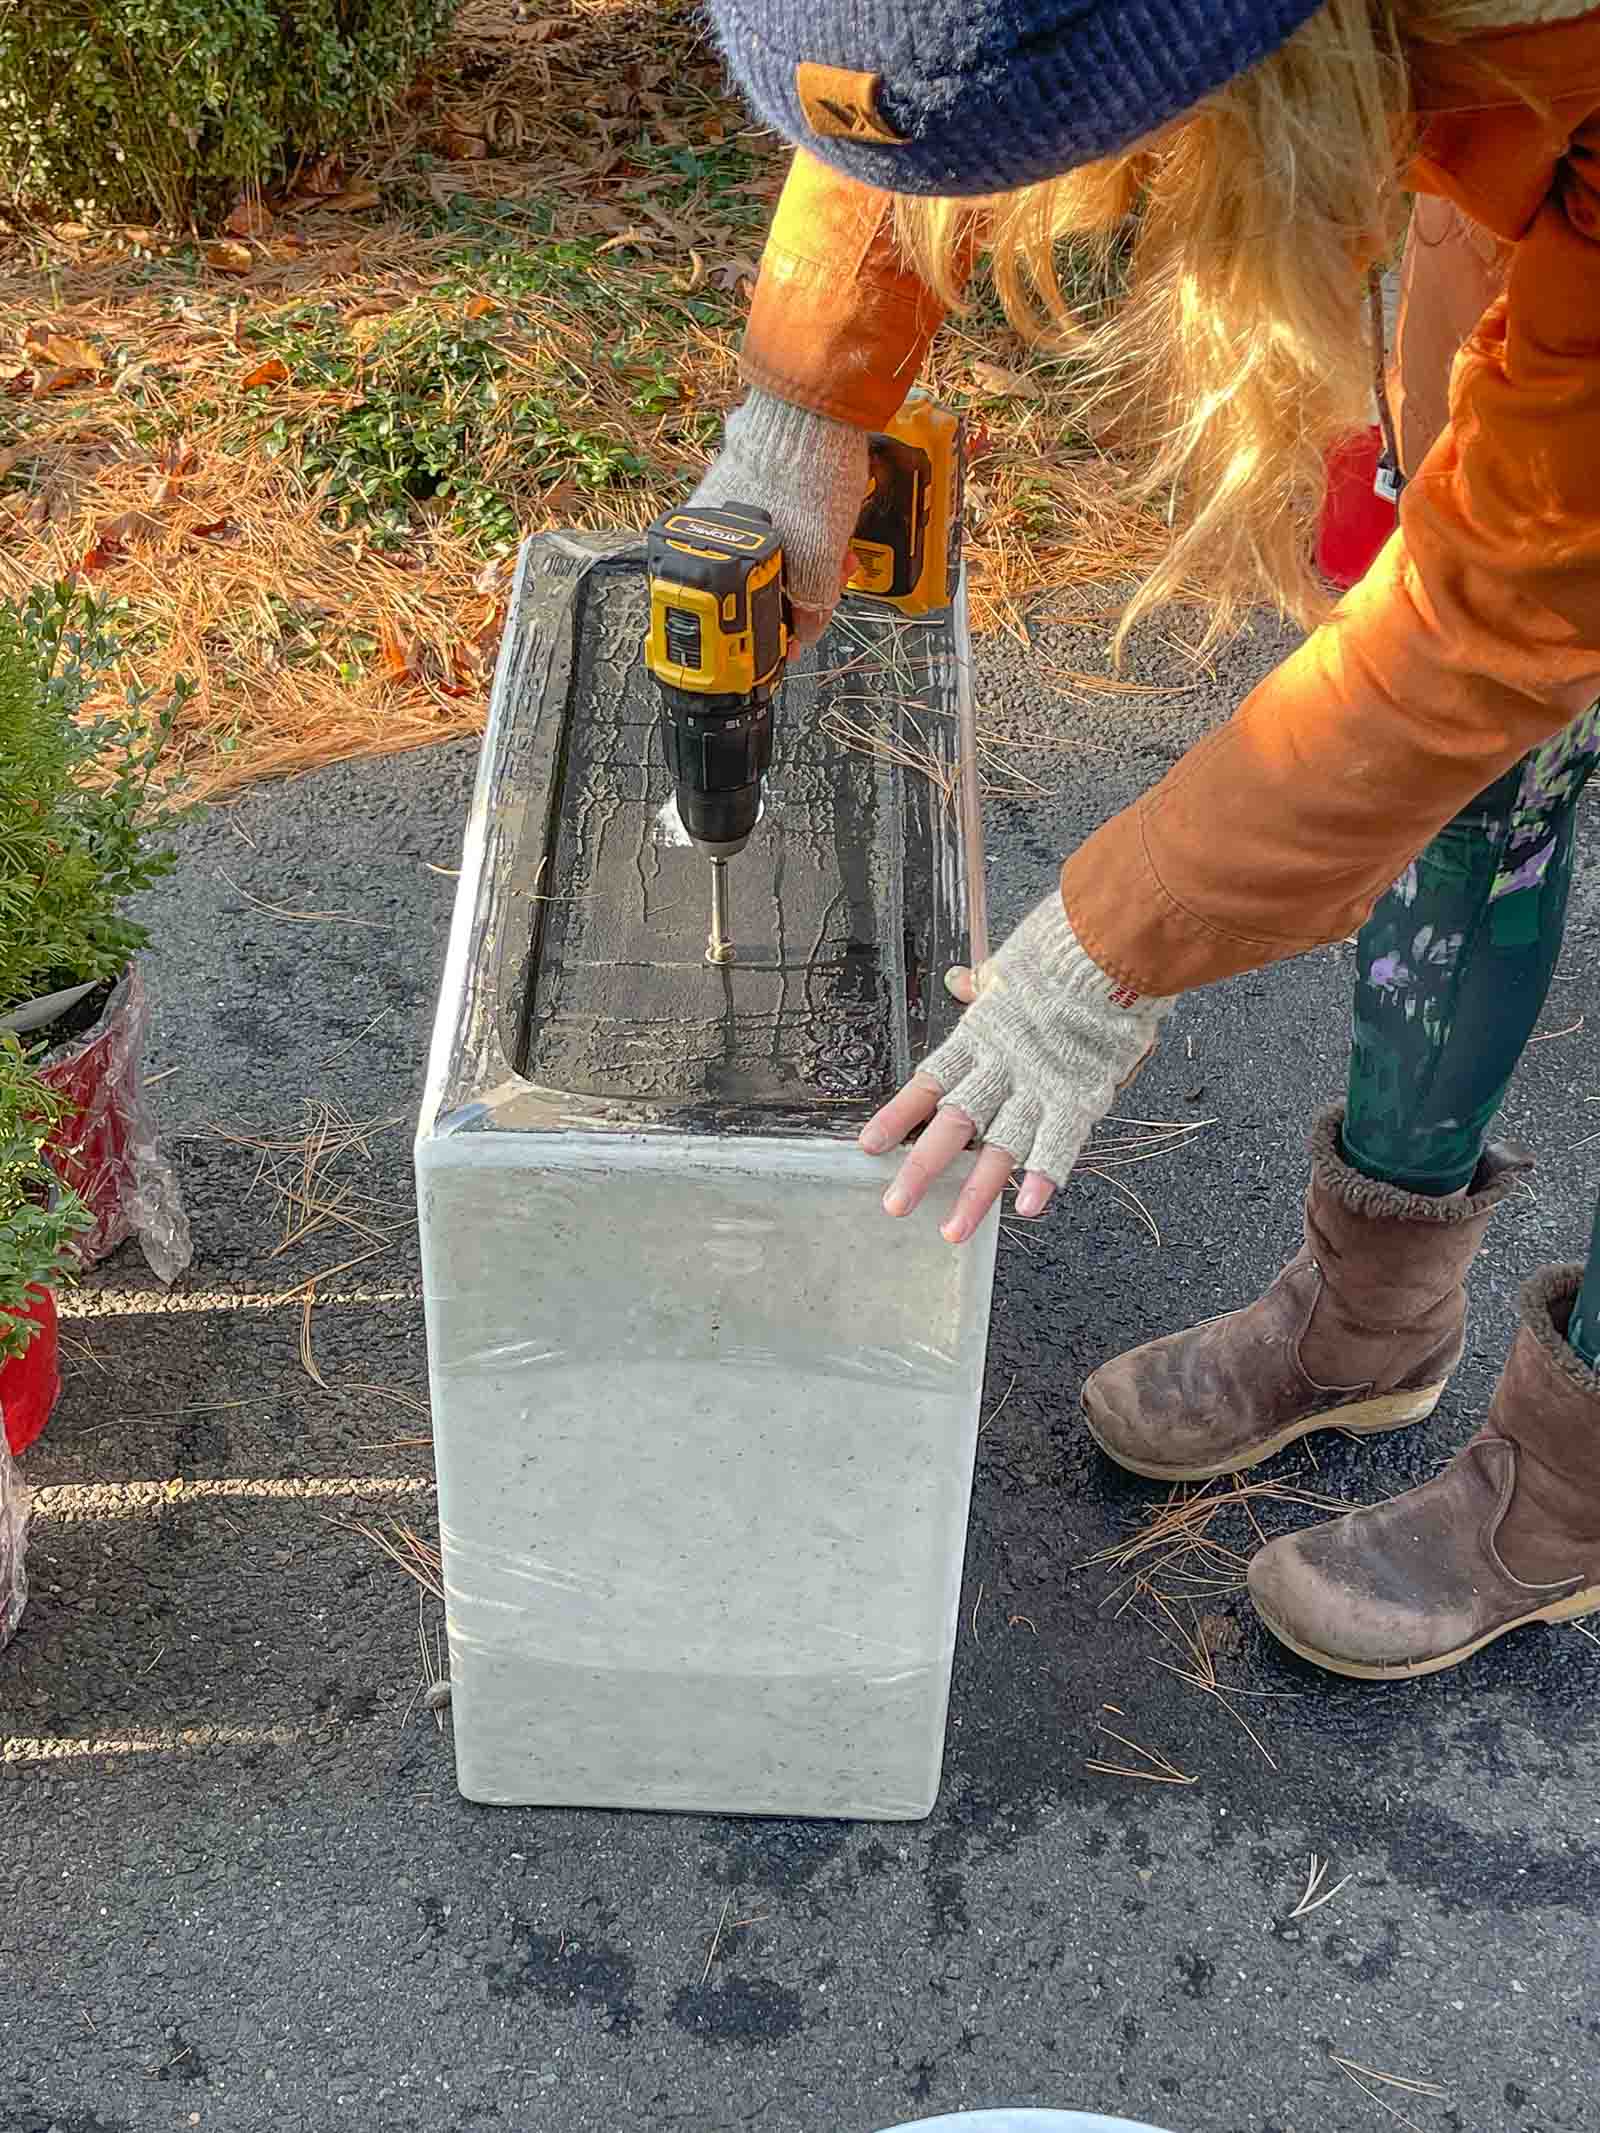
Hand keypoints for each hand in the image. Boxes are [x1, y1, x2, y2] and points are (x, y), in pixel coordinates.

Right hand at [691, 389, 869, 647]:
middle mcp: (714, 520)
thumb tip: (803, 638)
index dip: (777, 624)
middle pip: (762, 577)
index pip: (742, 602)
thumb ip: (810, 603)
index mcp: (712, 545)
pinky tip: (834, 528)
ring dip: (815, 562)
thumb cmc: (808, 475)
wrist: (815, 405)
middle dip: (806, 590)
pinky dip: (808, 531)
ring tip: (845, 556)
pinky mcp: (755, 470)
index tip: (796, 638)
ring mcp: (732, 492)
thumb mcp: (818, 556)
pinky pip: (780, 518)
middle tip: (836, 585)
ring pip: (776, 549)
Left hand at [857, 897, 1172, 1245]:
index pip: (928, 1082)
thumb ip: (983, 985)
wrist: (1105, 947)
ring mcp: (1038, 1085)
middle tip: (894, 1206)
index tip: (867, 1146)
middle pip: (954, 1126)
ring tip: (953, 1231)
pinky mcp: (1080, 1095)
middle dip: (922, 1169)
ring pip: (1000, 1147)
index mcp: (979, 1037)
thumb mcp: (1009, 967)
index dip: (898, 1116)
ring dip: (975, 1192)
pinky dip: (1043, 1174)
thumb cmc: (1056, 955)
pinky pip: (1058, 1142)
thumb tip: (959, 979)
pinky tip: (1027, 1207)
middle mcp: (1000, 1068)